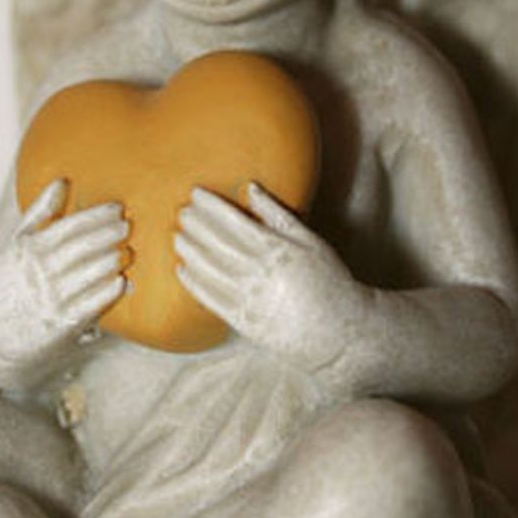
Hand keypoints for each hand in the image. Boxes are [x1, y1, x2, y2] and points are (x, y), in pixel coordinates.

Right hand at [0, 181, 128, 390]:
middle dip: (110, 235)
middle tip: (127, 226)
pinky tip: (121, 282)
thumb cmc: (1, 285)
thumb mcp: (12, 246)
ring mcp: (50, 299)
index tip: (116, 208)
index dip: (97, 216)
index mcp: (28, 250)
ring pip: (90, 274)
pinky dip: (108, 292)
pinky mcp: (60, 327)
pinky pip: (91, 305)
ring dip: (113, 260)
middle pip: (83, 248)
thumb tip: (62, 182)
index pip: (69, 226)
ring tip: (128, 251)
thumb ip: (39, 214)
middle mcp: (39, 273)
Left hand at [173, 183, 368, 374]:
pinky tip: (183, 270)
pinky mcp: (244, 322)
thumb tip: (252, 188)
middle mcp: (259, 273)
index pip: (234, 222)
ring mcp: (250, 299)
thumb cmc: (329, 280)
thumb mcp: (311, 241)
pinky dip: (194, 284)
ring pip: (209, 270)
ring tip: (177, 236)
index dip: (211, 207)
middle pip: (217, 244)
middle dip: (196, 225)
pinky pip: (211, 300)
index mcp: (276, 250)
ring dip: (190, 251)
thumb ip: (279, 215)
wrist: (340, 329)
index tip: (195, 194)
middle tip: (181, 211)